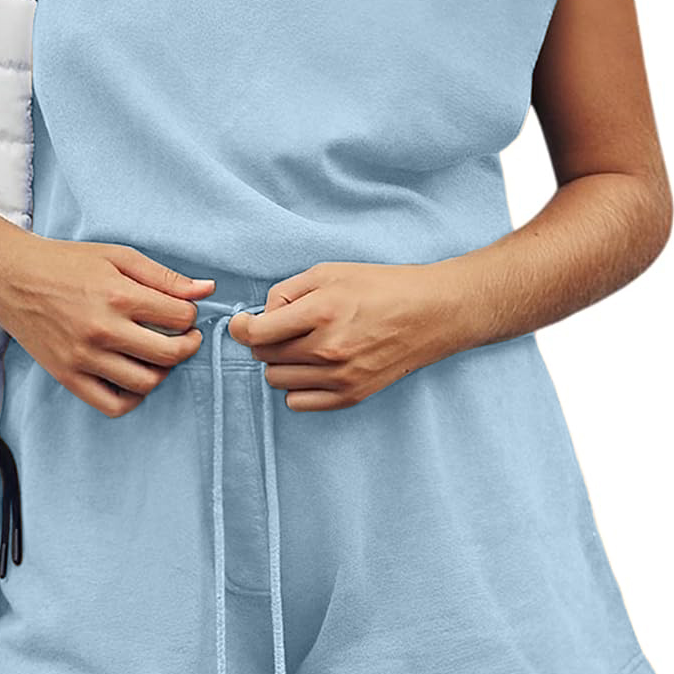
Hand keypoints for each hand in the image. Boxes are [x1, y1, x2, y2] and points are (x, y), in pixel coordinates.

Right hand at [0, 236, 216, 416]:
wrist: (11, 278)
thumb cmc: (66, 263)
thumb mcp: (117, 257)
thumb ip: (164, 276)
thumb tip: (208, 290)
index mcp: (118, 295)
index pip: (180, 316)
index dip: (190, 314)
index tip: (182, 312)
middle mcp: (102, 330)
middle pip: (170, 354)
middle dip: (188, 345)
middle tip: (184, 337)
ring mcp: (84, 358)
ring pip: (146, 382)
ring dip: (163, 371)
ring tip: (158, 355)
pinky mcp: (68, 377)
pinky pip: (113, 405)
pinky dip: (134, 397)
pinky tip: (136, 377)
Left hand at [226, 261, 456, 410]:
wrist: (432, 313)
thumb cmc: (381, 286)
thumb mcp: (329, 271)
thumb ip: (287, 291)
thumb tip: (261, 315)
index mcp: (321, 313)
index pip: (256, 333)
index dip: (241, 326)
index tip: (243, 322)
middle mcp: (328, 349)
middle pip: (263, 355)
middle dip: (265, 340)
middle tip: (284, 327)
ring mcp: (340, 377)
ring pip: (276, 379)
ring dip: (280, 362)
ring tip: (302, 344)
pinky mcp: (351, 396)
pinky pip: (297, 402)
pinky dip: (297, 385)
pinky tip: (312, 367)